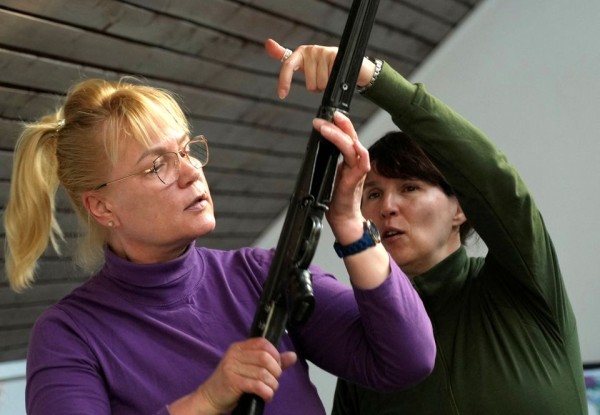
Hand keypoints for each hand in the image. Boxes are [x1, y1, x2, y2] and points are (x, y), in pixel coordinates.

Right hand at [168, 337, 296, 413]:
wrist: (210, 397)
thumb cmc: (233, 382)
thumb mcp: (251, 369)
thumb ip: (272, 362)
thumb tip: (292, 356)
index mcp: (239, 347)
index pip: (263, 343)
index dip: (275, 354)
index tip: (276, 367)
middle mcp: (234, 354)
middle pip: (265, 358)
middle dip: (275, 371)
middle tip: (273, 381)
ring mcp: (232, 367)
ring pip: (263, 373)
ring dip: (272, 385)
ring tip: (270, 390)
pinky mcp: (232, 382)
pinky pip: (256, 385)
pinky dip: (266, 392)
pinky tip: (266, 396)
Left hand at [264, 38, 375, 99]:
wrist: (351, 64)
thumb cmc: (325, 66)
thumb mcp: (305, 64)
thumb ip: (285, 57)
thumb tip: (268, 44)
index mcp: (301, 53)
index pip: (287, 66)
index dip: (284, 81)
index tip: (282, 95)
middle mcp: (311, 50)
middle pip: (309, 84)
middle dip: (317, 87)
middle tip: (323, 79)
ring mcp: (322, 52)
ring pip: (320, 84)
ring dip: (326, 86)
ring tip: (330, 77)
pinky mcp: (334, 55)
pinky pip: (329, 80)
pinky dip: (333, 82)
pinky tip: (336, 75)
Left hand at [313, 111, 369, 241]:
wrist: (343, 219)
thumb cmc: (335, 200)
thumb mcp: (329, 175)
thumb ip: (328, 162)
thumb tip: (316, 147)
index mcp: (349, 161)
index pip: (346, 138)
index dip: (339, 126)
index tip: (327, 117)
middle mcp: (355, 163)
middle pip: (352, 137)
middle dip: (340, 124)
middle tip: (327, 116)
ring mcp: (357, 171)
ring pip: (354, 146)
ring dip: (341, 135)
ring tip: (326, 128)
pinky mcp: (355, 180)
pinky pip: (361, 162)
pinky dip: (355, 151)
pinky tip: (346, 143)